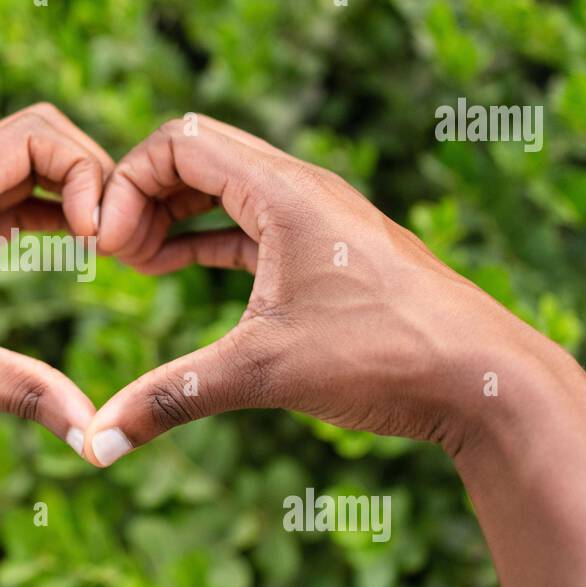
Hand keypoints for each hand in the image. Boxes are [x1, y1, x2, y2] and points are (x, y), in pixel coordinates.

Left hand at [0, 103, 112, 450]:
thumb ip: (22, 392)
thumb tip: (95, 437)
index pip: (34, 134)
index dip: (85, 172)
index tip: (99, 240)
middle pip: (38, 134)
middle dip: (91, 172)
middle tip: (117, 238)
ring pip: (26, 162)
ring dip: (74, 190)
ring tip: (108, 247)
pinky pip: (11, 198)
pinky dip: (52, 213)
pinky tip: (79, 253)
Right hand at [80, 114, 553, 465]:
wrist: (488, 380)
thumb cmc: (385, 358)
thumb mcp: (263, 374)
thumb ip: (171, 398)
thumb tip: (97, 444)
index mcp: (285, 191)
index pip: (180, 142)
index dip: (127, 185)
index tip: (110, 250)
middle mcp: (304, 188)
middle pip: (198, 155)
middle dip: (144, 196)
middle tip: (118, 256)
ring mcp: (321, 216)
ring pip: (226, 187)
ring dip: (174, 215)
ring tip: (139, 263)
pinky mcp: (331, 249)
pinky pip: (250, 221)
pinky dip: (206, 236)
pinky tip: (178, 268)